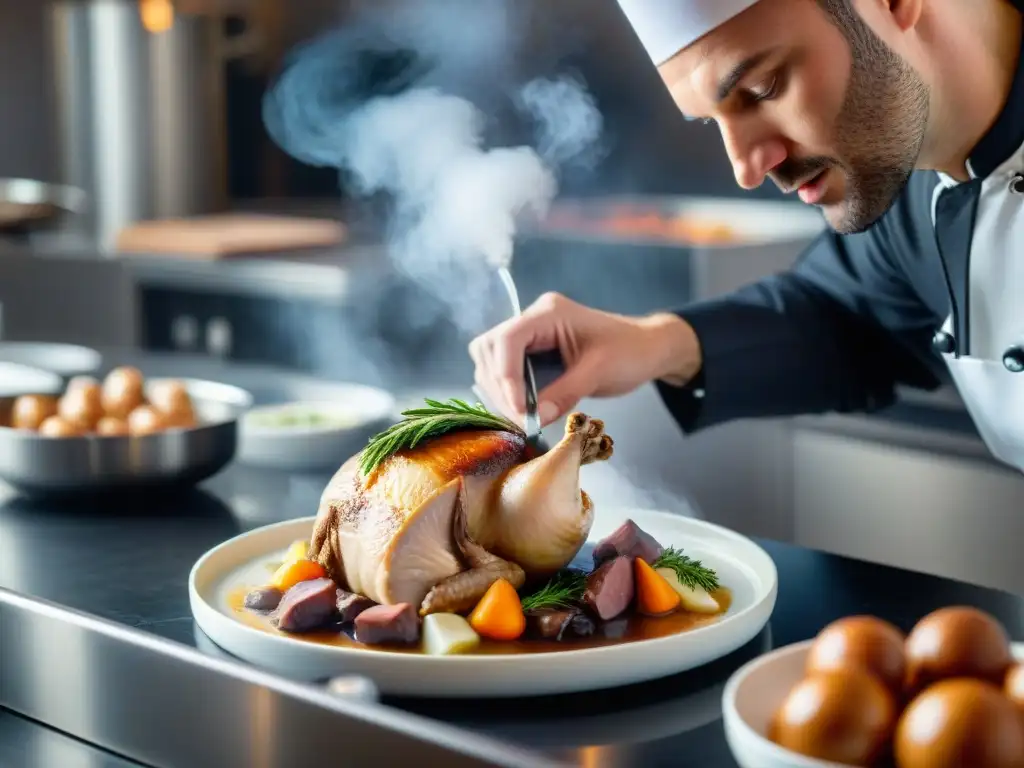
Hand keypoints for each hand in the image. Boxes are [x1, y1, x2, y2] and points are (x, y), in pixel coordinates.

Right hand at [469, 292, 701, 425]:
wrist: (647, 349)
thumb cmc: (630, 352)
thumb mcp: (598, 373)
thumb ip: (563, 394)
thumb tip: (532, 418)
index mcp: (549, 313)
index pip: (508, 339)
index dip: (505, 376)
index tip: (519, 409)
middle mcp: (533, 319)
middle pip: (490, 348)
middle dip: (499, 386)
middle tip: (518, 418)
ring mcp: (530, 334)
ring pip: (491, 360)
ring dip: (500, 391)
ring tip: (521, 417)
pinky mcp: (531, 352)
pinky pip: (505, 370)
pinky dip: (507, 392)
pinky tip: (522, 410)